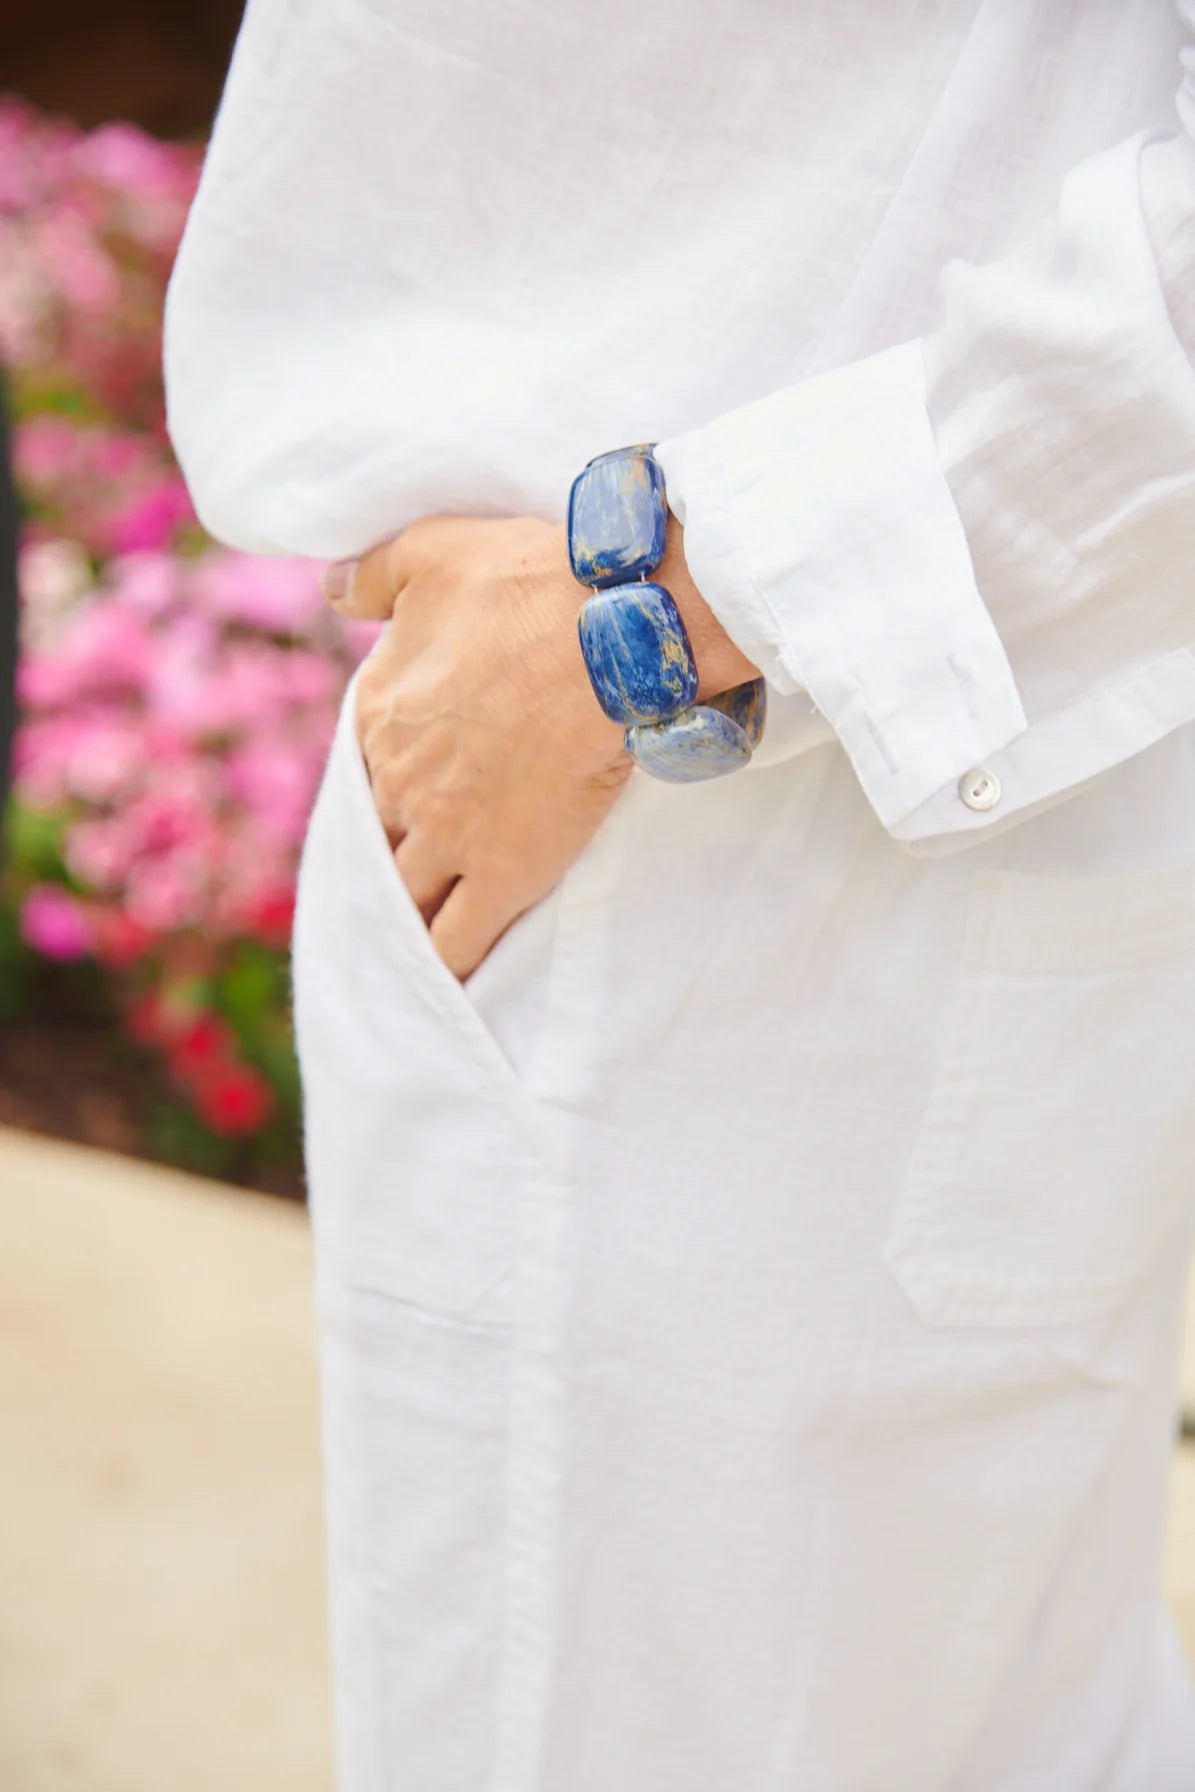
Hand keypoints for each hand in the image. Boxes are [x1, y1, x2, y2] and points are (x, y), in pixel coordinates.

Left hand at [326, 513, 757, 979]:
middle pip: (382, 834)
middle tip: (408, 870)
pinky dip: (444, 965)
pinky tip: (440, 986)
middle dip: (392, 851)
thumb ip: (370, 574)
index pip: (365, 763)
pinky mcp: (504, 874)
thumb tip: (328, 591)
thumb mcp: (429, 550)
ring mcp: (448, 835)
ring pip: (408, 895)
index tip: (403, 791)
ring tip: (410, 939)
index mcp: (380, 712)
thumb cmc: (529, 582)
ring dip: (406, 915)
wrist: (612, 636)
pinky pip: (458, 939)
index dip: (386, 779)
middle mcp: (400, 782)